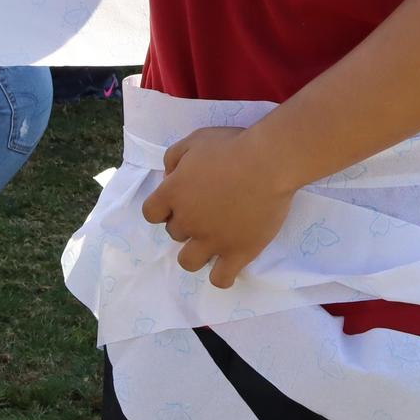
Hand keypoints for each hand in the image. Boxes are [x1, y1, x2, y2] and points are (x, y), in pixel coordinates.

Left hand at [140, 127, 296, 287]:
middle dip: (187, 223)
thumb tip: (168, 177)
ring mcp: (212, 240)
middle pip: (174, 233)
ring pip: (188, 262)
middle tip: (209, 209)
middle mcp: (187, 221)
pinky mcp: (238, 252)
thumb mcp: (195, 140)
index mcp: (173, 193)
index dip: (163, 208)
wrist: (269, 162)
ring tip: (213, 240)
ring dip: (196, 252)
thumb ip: (173, 158)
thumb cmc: (232, 146)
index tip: (180, 200)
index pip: (150, 213)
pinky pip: (220, 279)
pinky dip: (221, 275)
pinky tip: (228, 263)